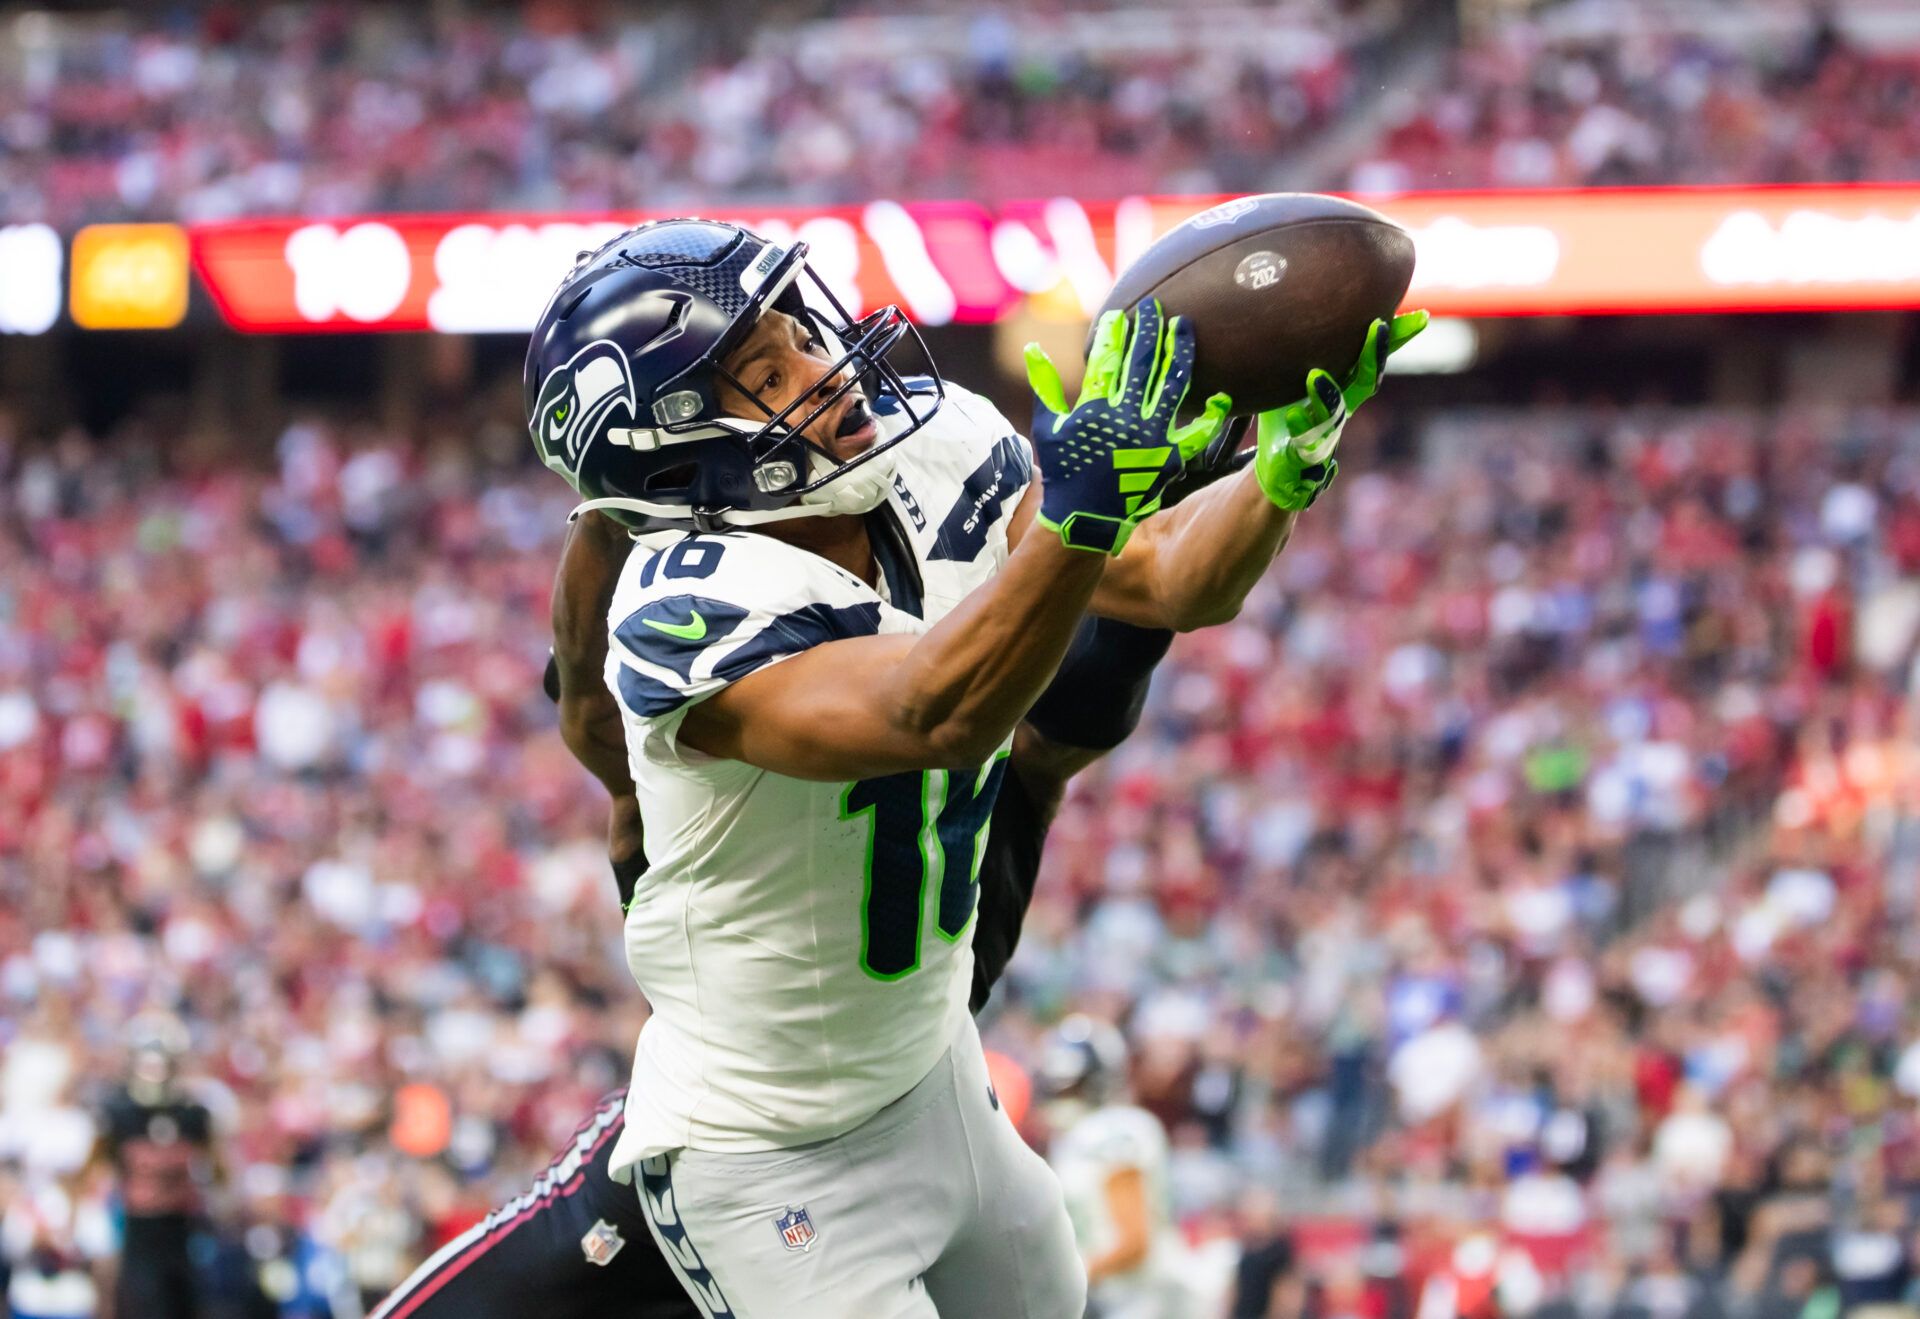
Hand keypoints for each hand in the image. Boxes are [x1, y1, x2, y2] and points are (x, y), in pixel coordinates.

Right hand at [1025, 299, 1231, 554]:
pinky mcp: (1171, 459)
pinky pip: (1198, 434)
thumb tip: (1032, 348)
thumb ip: (1044, 385)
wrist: (1084, 518)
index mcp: (1095, 409)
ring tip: (1185, 327)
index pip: (1106, 358)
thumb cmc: (1063, 471)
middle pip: (1143, 362)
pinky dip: (1213, 417)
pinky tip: (1225, 396)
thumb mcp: (1047, 428)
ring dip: (1180, 352)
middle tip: (1156, 307)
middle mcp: (1126, 419)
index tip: (1118, 314)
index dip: (1112, 333)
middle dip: (1149, 329)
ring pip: (1173, 385)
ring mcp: (1152, 438)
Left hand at [1253, 309, 1427, 511]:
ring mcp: (1325, 435)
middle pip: (1365, 382)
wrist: (1280, 473)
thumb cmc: (1289, 418)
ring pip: (1332, 415)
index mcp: (1342, 390)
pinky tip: (1294, 414)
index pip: (1371, 360)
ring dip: (1327, 395)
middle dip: (1373, 355)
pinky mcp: (1304, 458)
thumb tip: (1319, 302)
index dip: (1396, 341)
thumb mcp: (1295, 380)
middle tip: (1379, 326)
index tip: (1421, 317)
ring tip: (1315, 376)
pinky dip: (1302, 430)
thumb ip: (1309, 353)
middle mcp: (1340, 410)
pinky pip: (1306, 445)